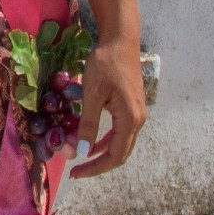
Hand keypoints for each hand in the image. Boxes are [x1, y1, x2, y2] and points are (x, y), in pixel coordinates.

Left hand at [70, 40, 146, 177]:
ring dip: (102, 153)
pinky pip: (120, 132)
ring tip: (82, 159)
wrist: (121, 41)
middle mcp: (138, 120)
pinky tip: (92, 141)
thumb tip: (83, 152)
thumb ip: (88, 123)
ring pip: (121, 143)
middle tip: (76, 171)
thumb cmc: (105, 64)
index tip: (75, 174)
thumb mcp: (92, 93)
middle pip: (120, 153)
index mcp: (130, 119)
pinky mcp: (132, 107)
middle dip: (98, 164)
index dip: (95, 168)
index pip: (115, 155)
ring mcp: (137, 114)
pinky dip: (106, 140)